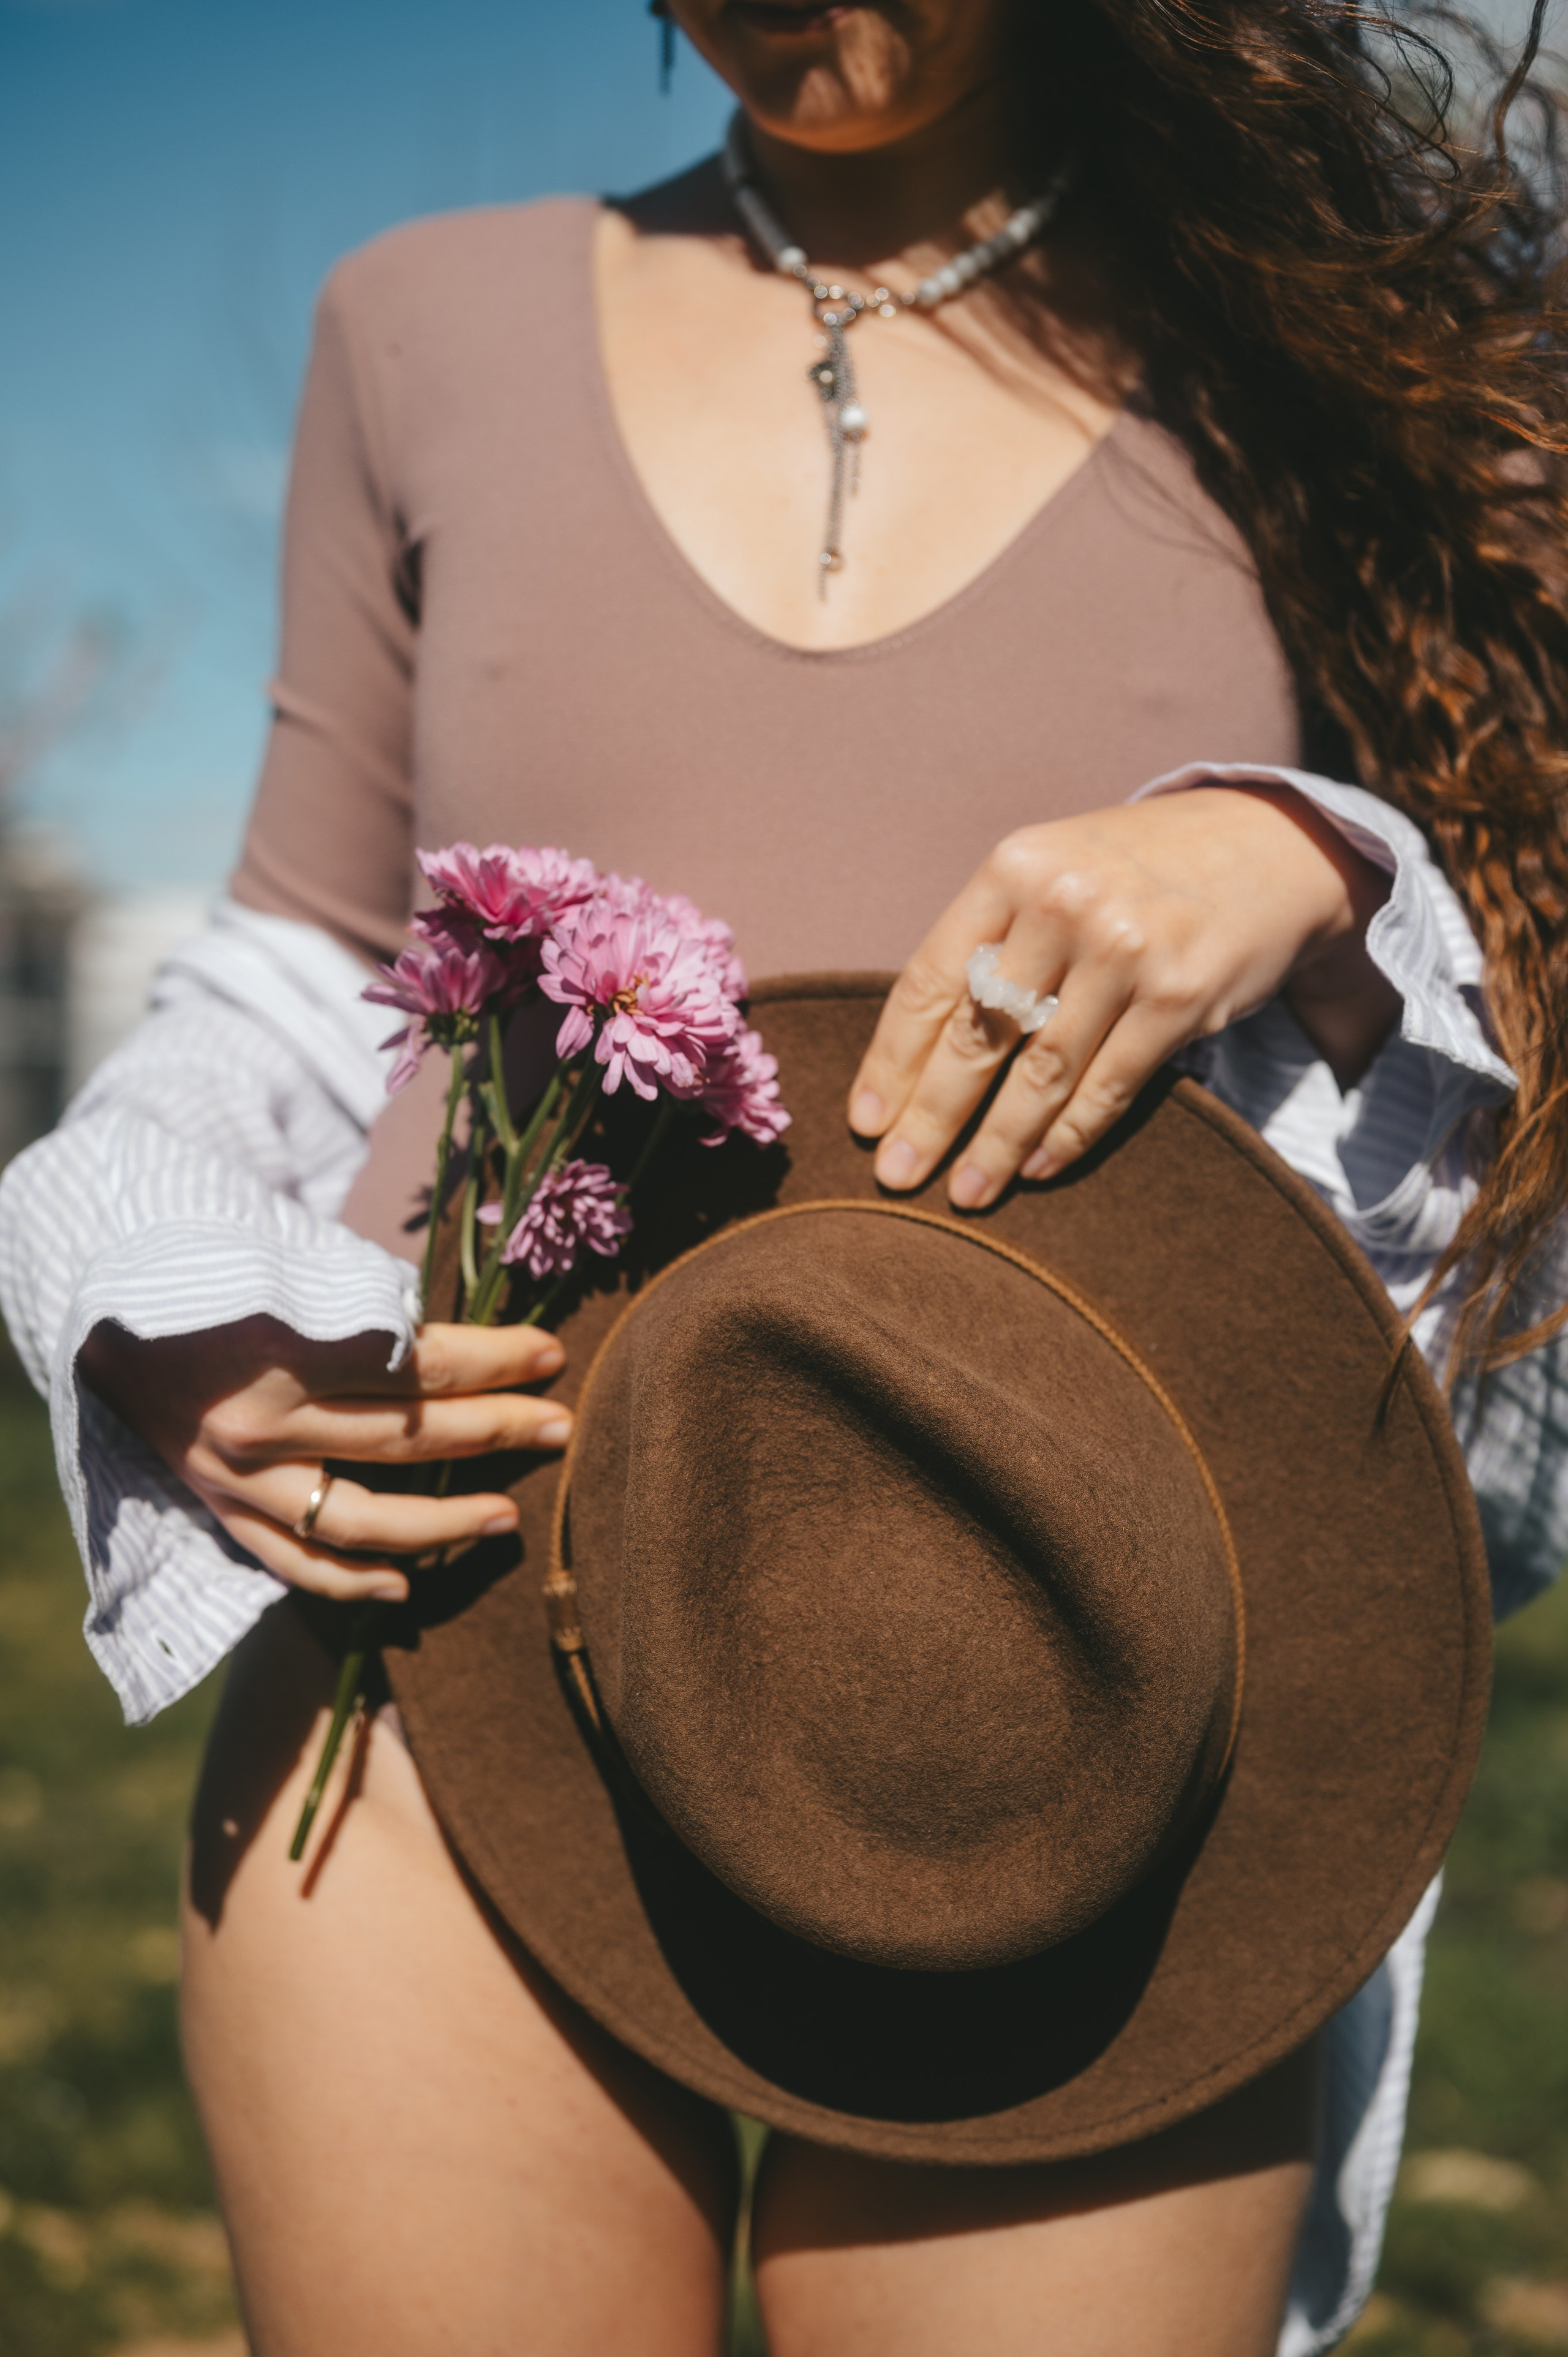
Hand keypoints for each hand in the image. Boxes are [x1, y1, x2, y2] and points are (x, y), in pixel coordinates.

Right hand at [79, 1314, 570, 1605]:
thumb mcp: (290, 1268)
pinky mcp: (220, 1511)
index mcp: (286, 1344)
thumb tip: (466, 1344)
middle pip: (408, 1435)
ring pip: (362, 1520)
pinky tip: (410, 1585)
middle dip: (496, 1428)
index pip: (421, 1361)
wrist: (107, 1320)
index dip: (496, 1359)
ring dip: (446, 1524)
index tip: (550, 1355)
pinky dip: (353, 1581)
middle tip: (561, 1423)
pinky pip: (296, 1564)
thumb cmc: (216, 1278)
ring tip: (510, 1514)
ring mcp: (239, 1478)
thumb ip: (368, 1309)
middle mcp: (264, 1420)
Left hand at [849, 785, 1395, 1207]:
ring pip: (1040, 1074)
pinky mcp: (1180, 996)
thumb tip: (917, 1051)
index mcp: (1013, 870)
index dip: (891, 1062)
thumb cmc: (1136, 871)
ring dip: (996, 1145)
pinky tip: (1036, 1168)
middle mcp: (1063, 904)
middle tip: (895, 1178)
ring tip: (966, 1194)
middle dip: (929, 1118)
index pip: (930, 982)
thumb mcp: (1053, 871)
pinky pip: (1108, 1086)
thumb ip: (992, 940)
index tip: (864, 1125)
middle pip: (977, 1035)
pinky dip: (1067, 1136)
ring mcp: (1126, 950)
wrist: (1271, 845)